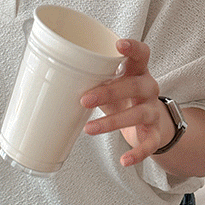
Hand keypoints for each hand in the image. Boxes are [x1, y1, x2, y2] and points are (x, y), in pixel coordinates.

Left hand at [81, 39, 167, 166]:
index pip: (141, 54)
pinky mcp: (155, 133)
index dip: (132, 47)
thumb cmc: (124, 98)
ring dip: (112, 122)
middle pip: (134, 85)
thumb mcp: (112, 84)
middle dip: (109, 92)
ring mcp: (153, 110)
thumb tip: (49, 74)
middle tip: (84, 100)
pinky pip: (149, 144)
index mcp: (137, 71)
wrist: (151, 123)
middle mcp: (149, 88)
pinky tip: (124, 160)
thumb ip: (91, 78)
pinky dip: (137, 153)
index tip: (118, 44)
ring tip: (89, 129)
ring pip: (138, 114)